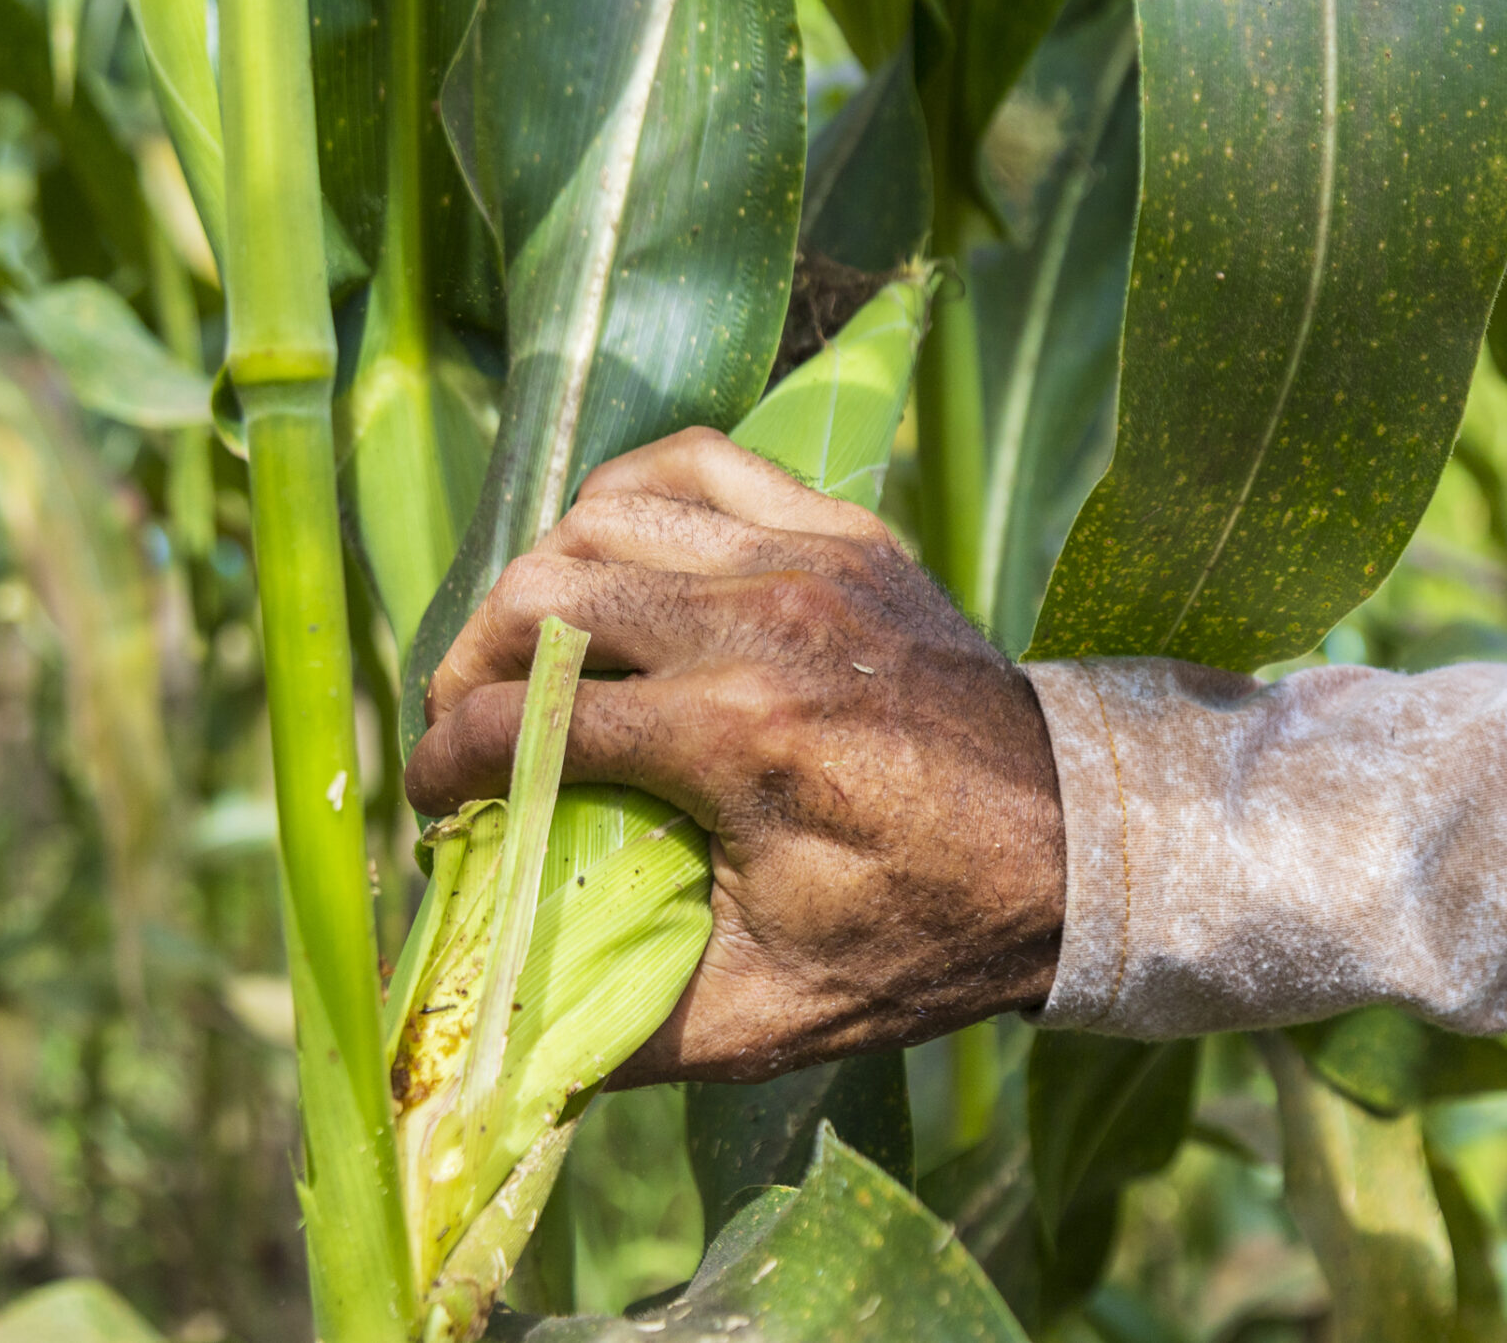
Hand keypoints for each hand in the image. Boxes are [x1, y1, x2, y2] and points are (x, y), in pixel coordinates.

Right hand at [406, 428, 1065, 1084]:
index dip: (446, 762)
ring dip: (541, 578)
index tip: (430, 796)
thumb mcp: (771, 1014)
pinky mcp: (843, 529)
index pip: (527, 720)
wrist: (1076, 846)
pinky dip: (629, 496)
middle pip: (544, 594)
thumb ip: (626, 1028)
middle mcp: (761, 621)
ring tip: (530, 647)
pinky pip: (696, 465)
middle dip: (471, 661)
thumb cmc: (922, 936)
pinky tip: (612, 554)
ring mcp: (806, 558)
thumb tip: (496, 1041)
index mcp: (735, 737)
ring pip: (604, 514)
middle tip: (469, 721)